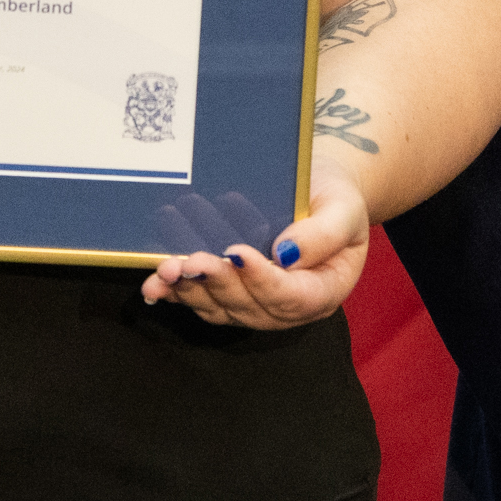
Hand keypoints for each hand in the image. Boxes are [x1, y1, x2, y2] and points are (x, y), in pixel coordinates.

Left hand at [140, 163, 369, 328]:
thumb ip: (323, 234)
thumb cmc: (334, 198)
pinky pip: (204, 301)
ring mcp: (258, 304)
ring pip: (222, 309)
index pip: (293, 297)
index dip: (262, 281)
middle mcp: (289, 306)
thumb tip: (284, 254)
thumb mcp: (345, 208)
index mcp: (324, 290)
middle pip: (252, 308)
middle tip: (193, 262)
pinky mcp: (231, 294)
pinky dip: (178, 294)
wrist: (316, 190)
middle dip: (219, 285)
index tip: (236, 254)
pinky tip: (156, 284)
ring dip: (191, 292)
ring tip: (168, 270)